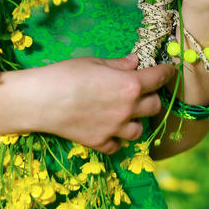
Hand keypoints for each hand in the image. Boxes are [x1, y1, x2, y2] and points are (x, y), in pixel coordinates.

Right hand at [32, 53, 173, 153]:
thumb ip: (118, 64)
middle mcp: (128, 109)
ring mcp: (115, 129)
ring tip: (124, 114)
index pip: (159, 78)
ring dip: (136, 121)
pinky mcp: (100, 143)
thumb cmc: (65, 74)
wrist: (40, 100)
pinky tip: (107, 129)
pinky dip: (116, 139)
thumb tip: (135, 62)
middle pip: (154, 106)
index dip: (167, 73)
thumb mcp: (94, 62)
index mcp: (130, 85)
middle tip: (139, 92)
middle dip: (150, 97)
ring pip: (139, 130)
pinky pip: (117, 146)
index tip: (168, 71)